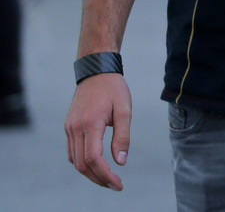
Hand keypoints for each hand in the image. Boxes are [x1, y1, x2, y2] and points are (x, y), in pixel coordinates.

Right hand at [65, 73, 131, 190]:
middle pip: (82, 164)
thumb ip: (122, 137)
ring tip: (108, 178)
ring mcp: (69, 128)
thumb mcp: (125, 110)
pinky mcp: (68, 127)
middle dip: (98, 179)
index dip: (105, 175)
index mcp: (90, 124)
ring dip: (90, 173)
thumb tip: (120, 162)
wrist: (96, 71)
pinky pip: (72, 152)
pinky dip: (83, 162)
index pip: (94, 159)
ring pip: (75, 160)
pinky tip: (96, 165)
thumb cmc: (114, 89)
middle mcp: (75, 129)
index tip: (119, 184)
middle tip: (115, 185)